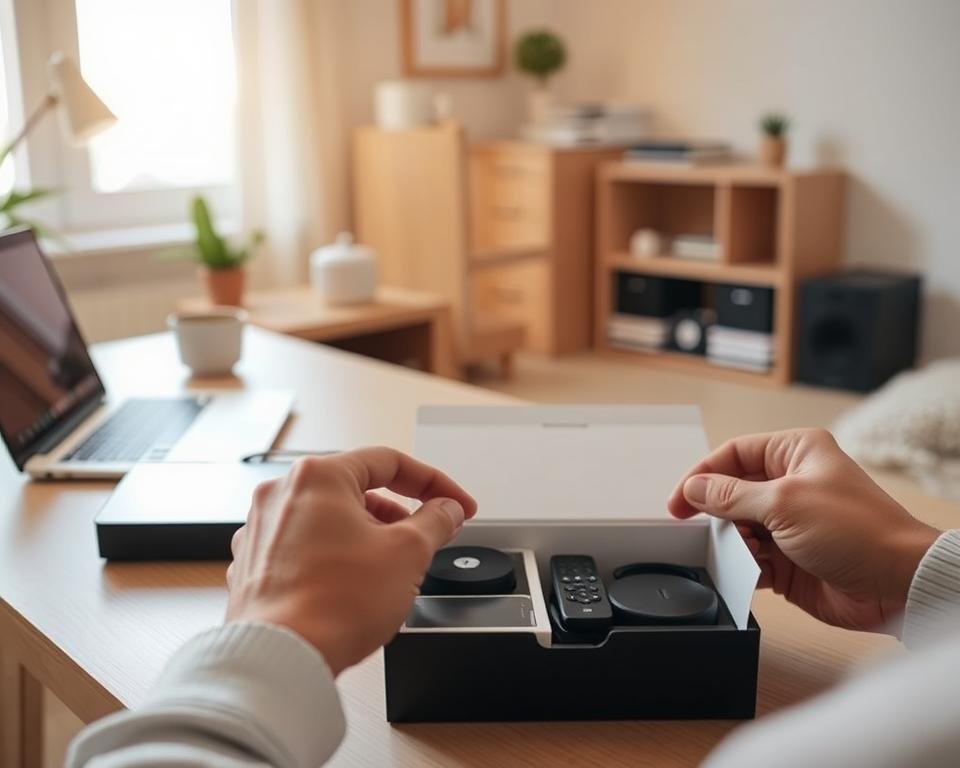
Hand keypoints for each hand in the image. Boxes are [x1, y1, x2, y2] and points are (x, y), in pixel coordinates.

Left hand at [226, 447, 476, 674]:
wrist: (281, 657)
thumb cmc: (332, 606)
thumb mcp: (408, 554)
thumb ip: (436, 520)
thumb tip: (446, 510)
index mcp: (318, 476)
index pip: (389, 461)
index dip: (434, 483)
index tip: (453, 504)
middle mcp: (282, 493)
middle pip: (357, 488)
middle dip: (399, 512)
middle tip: (426, 537)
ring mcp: (263, 528)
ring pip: (330, 517)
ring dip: (368, 534)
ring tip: (389, 567)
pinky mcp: (255, 562)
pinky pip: (305, 545)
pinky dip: (335, 555)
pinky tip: (354, 583)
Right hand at [667, 428, 938, 632]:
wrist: (897, 585)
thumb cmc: (859, 531)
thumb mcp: (785, 503)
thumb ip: (731, 496)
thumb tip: (694, 488)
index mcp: (795, 453)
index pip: (733, 454)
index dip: (702, 474)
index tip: (679, 501)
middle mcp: (791, 484)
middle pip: (731, 492)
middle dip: (717, 512)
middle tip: (697, 527)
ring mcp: (790, 523)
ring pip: (737, 527)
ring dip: (733, 541)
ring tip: (745, 550)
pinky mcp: (789, 559)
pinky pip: (750, 558)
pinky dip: (744, 565)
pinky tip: (754, 569)